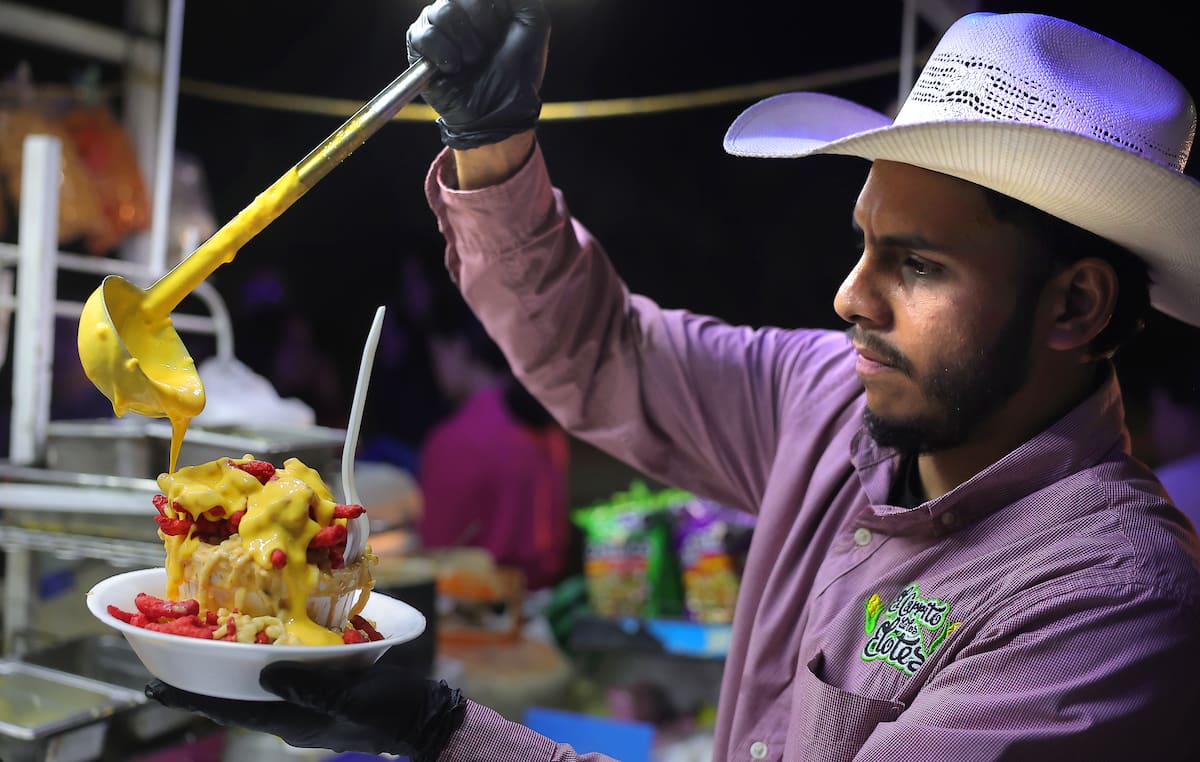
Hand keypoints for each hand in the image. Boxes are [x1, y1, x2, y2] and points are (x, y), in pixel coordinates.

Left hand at [145, 661, 466, 760]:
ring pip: (255, 685)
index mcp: (292, 720)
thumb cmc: (391, 710)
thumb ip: (310, 688)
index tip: (151, 687)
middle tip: (165, 662)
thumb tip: (266, 674)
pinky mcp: (322, 688)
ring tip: (200, 648)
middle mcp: (291, 713)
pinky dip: (261, 659)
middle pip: (235, 697)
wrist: (427, 716)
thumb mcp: (351, 697)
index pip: (230, 708)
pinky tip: (258, 642)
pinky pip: (281, 674)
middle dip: (201, 681)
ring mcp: (306, 702)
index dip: (189, 697)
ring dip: (228, 668)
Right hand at [407, 0, 549, 148]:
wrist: (498, 111)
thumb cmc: (517, 73)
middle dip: (482, 27)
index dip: (492, 12)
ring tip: (472, 61)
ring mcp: (437, 24)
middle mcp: (458, 7)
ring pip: (443, 11)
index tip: (502, 34)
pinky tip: (453, 68)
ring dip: (465, 42)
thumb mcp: (534, 24)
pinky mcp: (418, 44)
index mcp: (484, 2)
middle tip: (486, 51)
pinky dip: (444, 54)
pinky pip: (425, 35)